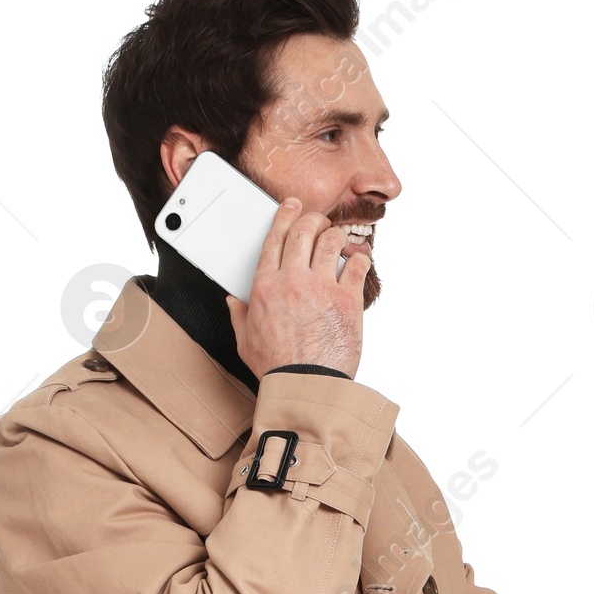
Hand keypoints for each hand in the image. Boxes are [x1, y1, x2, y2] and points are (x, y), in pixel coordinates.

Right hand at [226, 198, 371, 379]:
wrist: (305, 388)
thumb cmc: (277, 369)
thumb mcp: (245, 341)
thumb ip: (239, 316)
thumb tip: (233, 301)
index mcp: (265, 287)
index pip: (275, 237)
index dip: (285, 215)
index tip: (292, 206)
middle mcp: (292, 280)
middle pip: (303, 230)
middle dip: (312, 218)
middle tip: (318, 220)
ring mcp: (321, 288)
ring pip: (331, 240)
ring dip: (335, 235)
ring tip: (337, 241)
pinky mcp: (347, 300)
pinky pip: (357, 265)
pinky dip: (360, 259)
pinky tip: (359, 261)